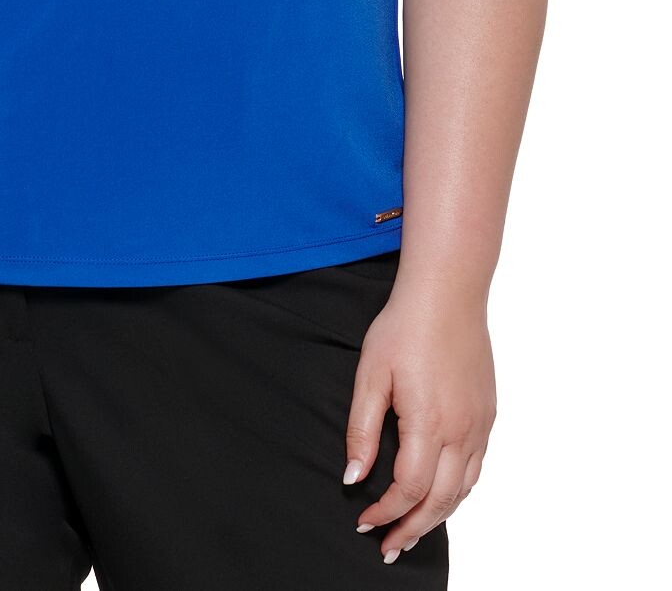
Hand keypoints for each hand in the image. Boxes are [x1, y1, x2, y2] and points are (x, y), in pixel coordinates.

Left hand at [343, 282, 495, 562]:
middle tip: (389, 548)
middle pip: (439, 500)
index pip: (408, 488)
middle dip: (412, 529)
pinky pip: (476, 467)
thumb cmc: (404, 328)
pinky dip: (458, 491)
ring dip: (437, 516)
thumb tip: (354, 477)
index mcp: (429, 423)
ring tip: (413, 531)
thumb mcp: (370, 375)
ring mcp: (479, 424)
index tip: (364, 522)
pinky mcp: (488, 414)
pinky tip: (441, 494)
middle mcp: (461, 431)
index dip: (386, 513)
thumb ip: (361, 429)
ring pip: (463, 489)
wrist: (447, 294)